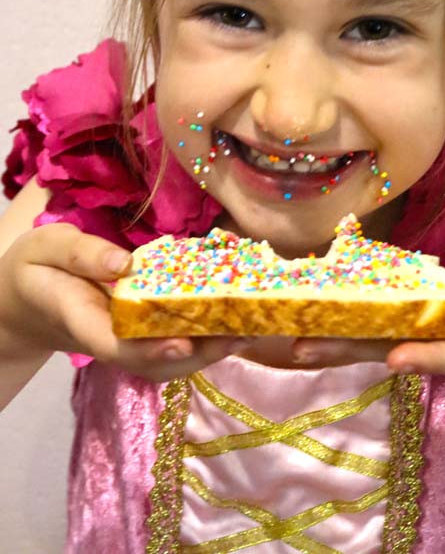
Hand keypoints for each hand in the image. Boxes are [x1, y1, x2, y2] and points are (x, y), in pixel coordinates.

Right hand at [0, 223, 252, 381]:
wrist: (29, 294)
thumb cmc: (37, 266)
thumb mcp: (46, 247)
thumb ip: (81, 254)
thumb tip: (125, 262)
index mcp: (81, 320)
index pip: (117, 347)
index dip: (153, 351)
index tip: (185, 343)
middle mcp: (109, 340)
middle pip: (156, 363)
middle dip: (200, 354)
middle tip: (242, 333)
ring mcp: (127, 341)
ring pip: (171, 359)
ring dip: (211, 349)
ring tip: (251, 326)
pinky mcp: (141, 332)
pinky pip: (174, 339)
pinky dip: (206, 333)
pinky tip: (236, 314)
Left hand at [291, 192, 444, 409]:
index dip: (432, 354)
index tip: (395, 359)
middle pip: (403, 349)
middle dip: (354, 349)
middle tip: (302, 346)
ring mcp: (443, 343)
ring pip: (388, 346)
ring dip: (341, 344)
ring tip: (292, 341)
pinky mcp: (432, 336)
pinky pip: (389, 336)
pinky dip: (354, 333)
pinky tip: (314, 325)